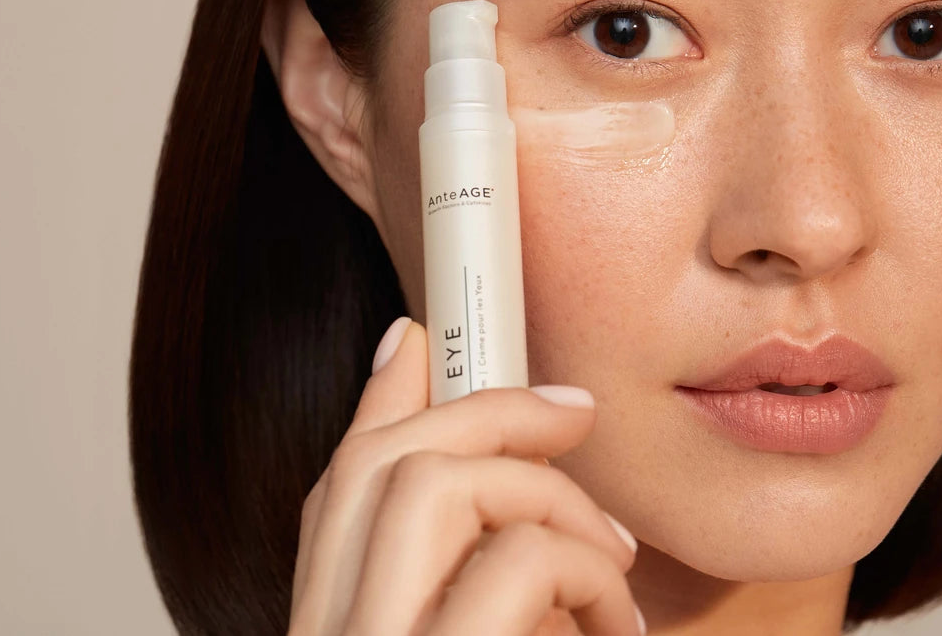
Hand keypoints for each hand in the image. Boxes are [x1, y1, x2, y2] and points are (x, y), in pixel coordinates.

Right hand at [287, 316, 644, 635]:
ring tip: (614, 563)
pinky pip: (523, 562)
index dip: (388, 394)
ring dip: (552, 497)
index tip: (427, 335)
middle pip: (383, 461)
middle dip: (493, 414)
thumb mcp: (452, 628)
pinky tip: (613, 625)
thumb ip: (446, 557)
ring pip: (441, 487)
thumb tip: (434, 420)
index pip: (341, 483)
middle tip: (578, 413)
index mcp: (327, 630)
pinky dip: (588, 571)